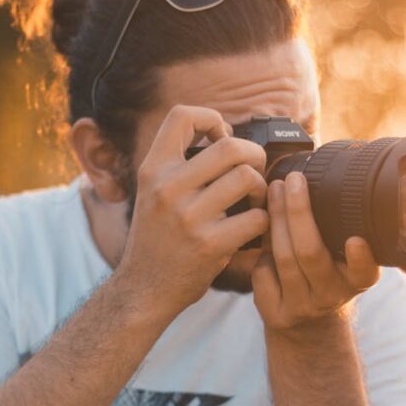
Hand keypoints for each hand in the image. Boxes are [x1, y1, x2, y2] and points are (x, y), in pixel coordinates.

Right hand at [117, 104, 268, 318]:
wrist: (143, 289)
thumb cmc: (157, 237)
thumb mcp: (153, 192)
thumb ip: (180, 164)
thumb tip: (225, 134)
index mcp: (153, 169)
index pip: (182, 115)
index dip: (210, 119)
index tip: (219, 139)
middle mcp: (167, 188)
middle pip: (230, 146)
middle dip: (252, 155)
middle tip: (252, 171)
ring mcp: (189, 217)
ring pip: (248, 178)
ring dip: (261, 188)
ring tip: (254, 201)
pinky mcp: (210, 245)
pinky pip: (257, 217)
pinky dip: (263, 222)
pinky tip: (253, 228)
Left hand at [252, 171, 379, 332]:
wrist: (308, 327)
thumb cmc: (325, 275)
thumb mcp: (343, 258)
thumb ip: (337, 227)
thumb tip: (313, 174)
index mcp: (358, 280)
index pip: (364, 272)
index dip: (361, 259)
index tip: (356, 240)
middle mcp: (333, 296)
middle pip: (310, 254)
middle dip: (297, 212)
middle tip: (291, 181)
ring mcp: (303, 307)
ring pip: (283, 260)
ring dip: (275, 221)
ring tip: (272, 191)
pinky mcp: (277, 315)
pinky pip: (262, 274)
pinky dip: (259, 251)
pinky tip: (262, 236)